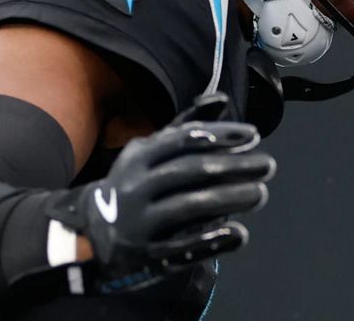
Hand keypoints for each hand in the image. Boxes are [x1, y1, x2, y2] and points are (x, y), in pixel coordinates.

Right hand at [46, 101, 274, 292]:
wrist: (84, 234)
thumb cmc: (133, 184)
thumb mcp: (150, 152)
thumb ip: (185, 127)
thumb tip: (221, 99)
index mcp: (139, 157)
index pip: (183, 140)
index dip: (220, 136)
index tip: (253, 136)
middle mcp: (136, 187)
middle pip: (191, 172)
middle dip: (234, 167)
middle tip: (269, 165)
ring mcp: (138, 222)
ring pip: (188, 207)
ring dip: (229, 199)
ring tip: (261, 193)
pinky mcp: (145, 255)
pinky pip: (181, 247)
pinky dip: (212, 240)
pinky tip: (239, 234)